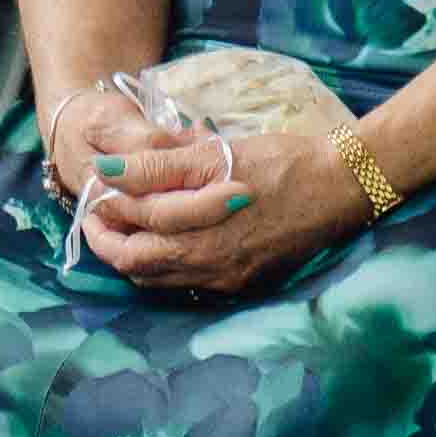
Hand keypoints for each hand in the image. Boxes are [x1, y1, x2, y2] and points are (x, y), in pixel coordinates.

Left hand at [74, 117, 364, 302]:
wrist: (340, 188)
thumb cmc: (281, 161)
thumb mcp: (218, 151)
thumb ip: (160, 162)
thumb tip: (108, 165)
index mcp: (202, 225)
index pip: (133, 223)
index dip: (106, 203)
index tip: (95, 185)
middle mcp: (211, 260)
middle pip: (137, 262)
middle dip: (108, 240)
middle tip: (98, 215)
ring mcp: (227, 277)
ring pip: (158, 278)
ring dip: (132, 255)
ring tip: (123, 227)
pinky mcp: (242, 284)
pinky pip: (187, 285)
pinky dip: (164, 267)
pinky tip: (163, 243)